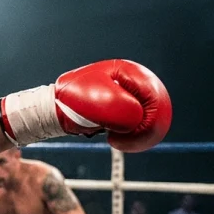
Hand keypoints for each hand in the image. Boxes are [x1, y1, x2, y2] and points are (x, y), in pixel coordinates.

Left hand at [0, 59, 171, 152]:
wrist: (57, 107)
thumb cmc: (73, 101)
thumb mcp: (97, 105)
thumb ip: (123, 111)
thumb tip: (137, 120)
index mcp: (129, 72)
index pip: (155, 96)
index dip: (147, 121)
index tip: (122, 134)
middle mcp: (134, 81)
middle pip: (157, 109)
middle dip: (142, 130)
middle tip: (118, 141)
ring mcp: (131, 94)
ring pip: (149, 119)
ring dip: (136, 135)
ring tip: (114, 140)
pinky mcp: (126, 107)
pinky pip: (139, 124)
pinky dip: (130, 135)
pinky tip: (113, 138)